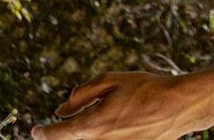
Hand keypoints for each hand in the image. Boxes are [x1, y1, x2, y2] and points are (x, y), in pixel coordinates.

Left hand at [31, 71, 193, 139]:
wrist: (177, 106)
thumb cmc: (146, 89)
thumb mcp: (113, 80)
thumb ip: (82, 93)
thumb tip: (60, 109)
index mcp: (93, 124)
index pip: (57, 135)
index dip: (43, 133)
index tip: (36, 130)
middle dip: (58, 137)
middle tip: (51, 130)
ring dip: (80, 136)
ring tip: (79, 126)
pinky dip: (96, 138)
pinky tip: (102, 128)